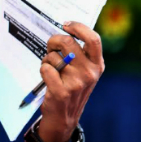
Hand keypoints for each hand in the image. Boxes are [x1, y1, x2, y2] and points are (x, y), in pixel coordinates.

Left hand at [37, 22, 104, 141]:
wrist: (64, 116)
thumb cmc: (70, 86)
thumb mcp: (83, 70)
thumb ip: (79, 52)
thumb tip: (65, 29)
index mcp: (97, 65)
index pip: (93, 38)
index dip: (78, 27)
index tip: (66, 25)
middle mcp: (90, 72)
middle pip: (66, 41)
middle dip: (53, 42)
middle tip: (51, 49)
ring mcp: (77, 82)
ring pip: (52, 56)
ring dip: (47, 59)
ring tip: (52, 70)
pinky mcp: (62, 91)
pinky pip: (45, 68)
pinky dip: (43, 70)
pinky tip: (48, 79)